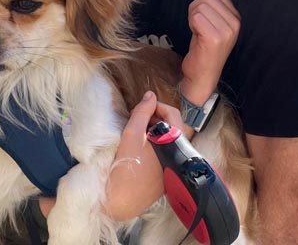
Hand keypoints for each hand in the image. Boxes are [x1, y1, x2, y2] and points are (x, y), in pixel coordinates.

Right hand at [39, 92, 182, 220]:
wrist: (120, 200)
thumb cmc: (126, 165)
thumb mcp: (132, 132)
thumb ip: (142, 111)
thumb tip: (150, 96)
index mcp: (174, 143)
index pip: (173, 114)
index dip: (158, 106)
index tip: (144, 107)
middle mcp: (177, 155)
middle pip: (172, 127)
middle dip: (156, 118)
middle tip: (138, 119)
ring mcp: (172, 167)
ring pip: (168, 140)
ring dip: (155, 131)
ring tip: (137, 132)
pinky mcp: (165, 178)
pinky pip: (165, 154)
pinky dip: (154, 146)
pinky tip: (139, 148)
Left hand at [181, 0, 239, 105]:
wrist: (201, 75)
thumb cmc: (203, 48)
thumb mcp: (206, 21)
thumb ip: (207, 1)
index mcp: (236, 18)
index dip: (203, 4)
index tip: (203, 21)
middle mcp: (235, 24)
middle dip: (195, 9)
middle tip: (198, 27)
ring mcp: (227, 31)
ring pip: (200, 7)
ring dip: (192, 18)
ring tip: (197, 32)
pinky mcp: (215, 38)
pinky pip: (196, 17)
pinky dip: (191, 25)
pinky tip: (196, 37)